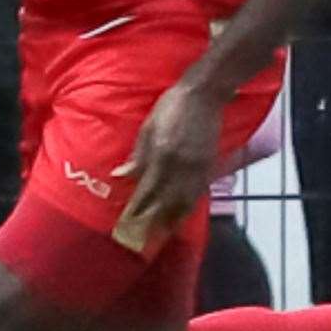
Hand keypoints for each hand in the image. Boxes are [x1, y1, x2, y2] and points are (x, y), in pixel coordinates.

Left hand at [113, 82, 223, 240]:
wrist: (204, 94)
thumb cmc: (170, 106)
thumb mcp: (148, 127)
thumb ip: (137, 155)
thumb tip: (121, 176)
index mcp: (162, 153)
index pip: (147, 189)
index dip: (138, 208)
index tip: (128, 221)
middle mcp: (180, 165)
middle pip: (167, 201)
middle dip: (155, 220)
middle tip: (143, 235)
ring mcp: (198, 167)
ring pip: (185, 201)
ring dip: (173, 219)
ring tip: (163, 231)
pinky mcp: (210, 165)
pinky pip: (198, 192)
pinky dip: (189, 206)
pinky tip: (182, 213)